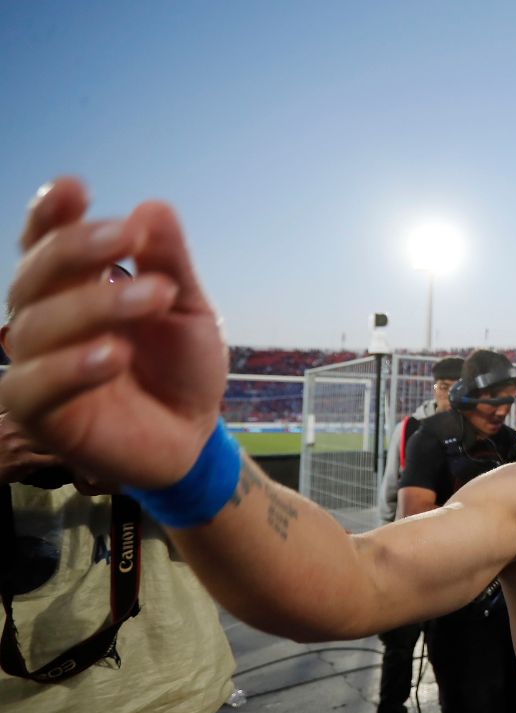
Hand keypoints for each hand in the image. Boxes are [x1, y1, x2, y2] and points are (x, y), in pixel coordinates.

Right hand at [0, 178, 228, 487]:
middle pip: (36, 276)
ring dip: (94, 305)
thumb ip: (169, 264)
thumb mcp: (187, 310)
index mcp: (74, 288)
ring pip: (36, 327)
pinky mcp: (41, 416)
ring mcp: (38, 367)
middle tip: (128, 236)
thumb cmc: (182, 369)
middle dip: (78, 249)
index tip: (74, 188)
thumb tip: (152, 207)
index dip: (51, 215)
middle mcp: (45, 321)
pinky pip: (35, 387)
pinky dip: (71, 368)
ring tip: (153, 296)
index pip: (47, 244)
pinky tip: (114, 354)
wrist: (196, 437)